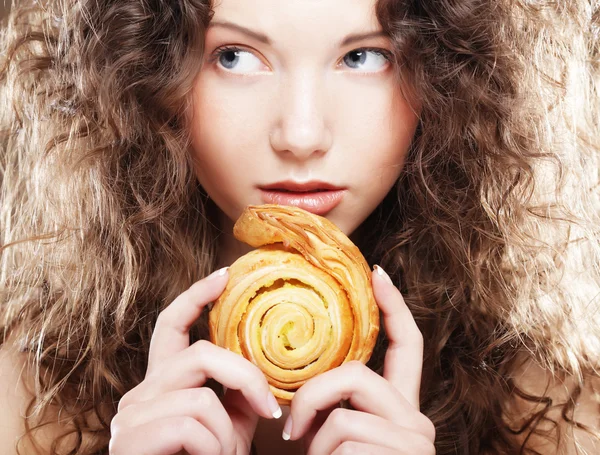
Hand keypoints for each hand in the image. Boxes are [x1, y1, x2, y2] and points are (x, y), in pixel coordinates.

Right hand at [109, 267, 281, 454]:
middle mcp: (140, 394)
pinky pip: (192, 424)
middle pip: (200, 355)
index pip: (171, 326)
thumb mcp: (229, 431)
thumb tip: (263, 374)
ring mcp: (131, 417)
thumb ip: (239, 398)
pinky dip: (215, 448)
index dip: (196, 297)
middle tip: (270, 410)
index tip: (224, 275)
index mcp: (163, 385)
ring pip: (202, 396)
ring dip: (228, 433)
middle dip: (245, 379)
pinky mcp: (131, 440)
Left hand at [284, 265, 435, 454]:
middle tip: (291, 429)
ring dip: (315, 445)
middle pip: (356, 376)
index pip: (407, 346)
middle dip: (311, 398)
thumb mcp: (330, 433)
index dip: (393, 306)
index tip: (377, 272)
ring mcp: (415, 441)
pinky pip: (343, 444)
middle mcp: (417, 420)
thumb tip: (297, 375)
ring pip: (343, 418)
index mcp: (400, 406)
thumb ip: (330, 402)